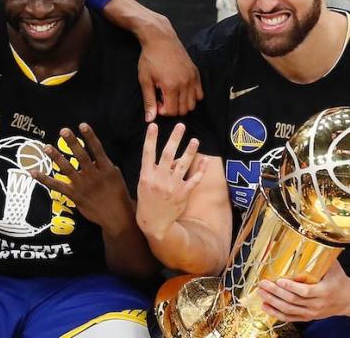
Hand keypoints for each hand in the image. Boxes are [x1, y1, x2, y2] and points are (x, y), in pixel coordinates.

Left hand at [31, 124, 133, 235]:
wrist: (117, 217)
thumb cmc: (119, 196)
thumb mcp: (117, 178)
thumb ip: (107, 167)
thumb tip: (97, 158)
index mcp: (106, 169)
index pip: (97, 149)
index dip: (90, 137)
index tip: (82, 125)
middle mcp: (94, 175)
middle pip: (81, 155)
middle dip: (72, 142)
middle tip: (63, 131)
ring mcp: (83, 185)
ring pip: (67, 168)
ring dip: (56, 157)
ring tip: (47, 147)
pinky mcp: (74, 195)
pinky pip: (57, 186)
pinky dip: (44, 179)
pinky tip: (34, 172)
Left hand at [105, 0, 202, 120]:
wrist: (161, 39)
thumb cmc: (150, 58)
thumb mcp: (145, 80)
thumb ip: (149, 101)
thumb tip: (150, 119)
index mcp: (171, 86)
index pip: (171, 111)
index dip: (162, 110)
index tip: (156, 101)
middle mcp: (185, 83)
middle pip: (183, 110)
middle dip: (172, 109)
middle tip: (163, 98)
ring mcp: (192, 78)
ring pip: (193, 104)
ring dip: (182, 104)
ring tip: (171, 94)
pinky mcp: (196, 73)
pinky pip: (199, 94)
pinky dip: (192, 96)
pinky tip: (180, 90)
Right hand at [135, 123, 206, 239]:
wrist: (155, 224)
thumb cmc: (148, 201)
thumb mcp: (144, 185)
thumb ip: (156, 170)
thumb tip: (172, 159)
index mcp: (146, 176)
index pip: (147, 153)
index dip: (150, 139)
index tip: (153, 125)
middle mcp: (159, 179)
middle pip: (168, 154)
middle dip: (174, 138)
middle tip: (180, 125)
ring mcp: (172, 186)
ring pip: (183, 165)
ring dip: (190, 151)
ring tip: (195, 140)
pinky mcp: (184, 194)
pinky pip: (194, 179)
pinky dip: (200, 170)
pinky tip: (205, 161)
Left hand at [258, 261, 349, 321]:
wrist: (348, 299)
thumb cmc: (339, 279)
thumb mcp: (335, 267)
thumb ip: (324, 255)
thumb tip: (313, 237)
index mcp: (324, 291)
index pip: (305, 291)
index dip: (291, 286)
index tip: (279, 279)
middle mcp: (317, 305)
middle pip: (293, 301)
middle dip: (276, 292)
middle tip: (263, 284)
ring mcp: (312, 313)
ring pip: (289, 310)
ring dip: (273, 302)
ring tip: (261, 293)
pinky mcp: (307, 317)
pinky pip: (289, 317)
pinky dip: (276, 313)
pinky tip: (265, 306)